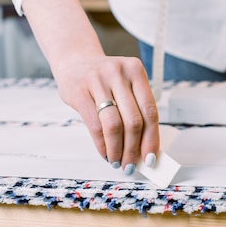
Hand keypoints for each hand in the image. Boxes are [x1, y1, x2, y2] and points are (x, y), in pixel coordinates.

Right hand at [22, 0, 159, 173]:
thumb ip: (135, 109)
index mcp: (136, 70)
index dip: (152, 138)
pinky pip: (95, 126)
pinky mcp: (80, 92)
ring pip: (114, 125)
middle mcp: (119, 73)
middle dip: (133, 149)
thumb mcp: (124, 83)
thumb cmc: (104, 80)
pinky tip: (105, 153)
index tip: (150, 158)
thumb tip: (144, 148)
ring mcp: (98, 81)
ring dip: (117, 150)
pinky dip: (102, 145)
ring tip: (117, 162)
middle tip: (131, 165)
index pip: (150, 111)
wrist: (74, 61)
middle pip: (133, 121)